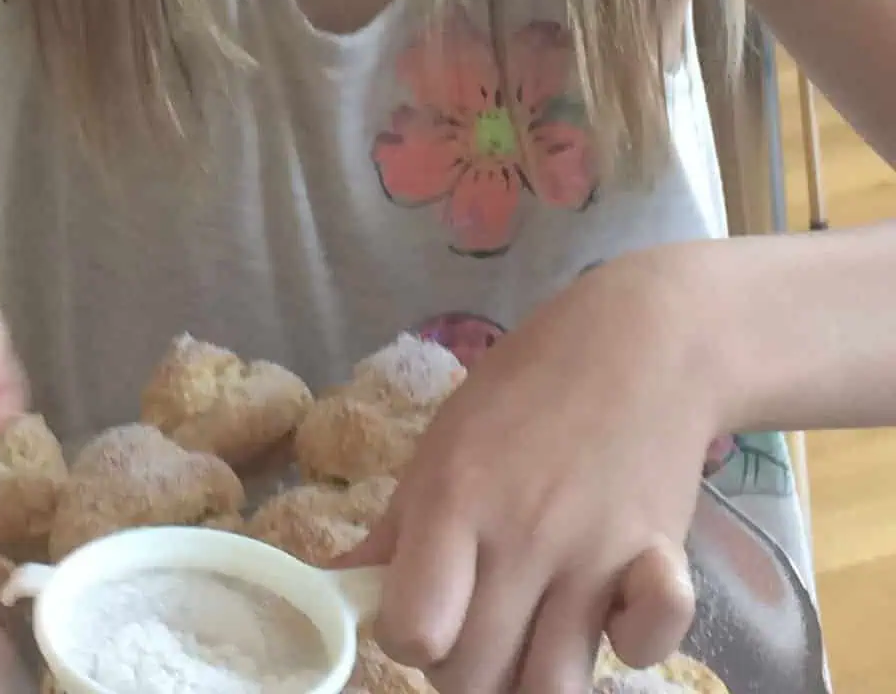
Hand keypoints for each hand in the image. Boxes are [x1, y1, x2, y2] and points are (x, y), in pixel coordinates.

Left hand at [350, 253, 717, 692]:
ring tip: (530, 631)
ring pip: (552, 690)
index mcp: (456, 499)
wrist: (637, 339)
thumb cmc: (525, 386)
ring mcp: (597, 553)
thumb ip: (396, 531)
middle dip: (460, 666)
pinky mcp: (664, 560)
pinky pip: (647, 647)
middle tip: (472, 619)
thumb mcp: (443, 443)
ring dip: (532, 676)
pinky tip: (611, 609)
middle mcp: (524, 536)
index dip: (407, 635)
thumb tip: (333, 592)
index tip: (419, 606)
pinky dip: (630, 645)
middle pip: (474, 679)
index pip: (413, 633)